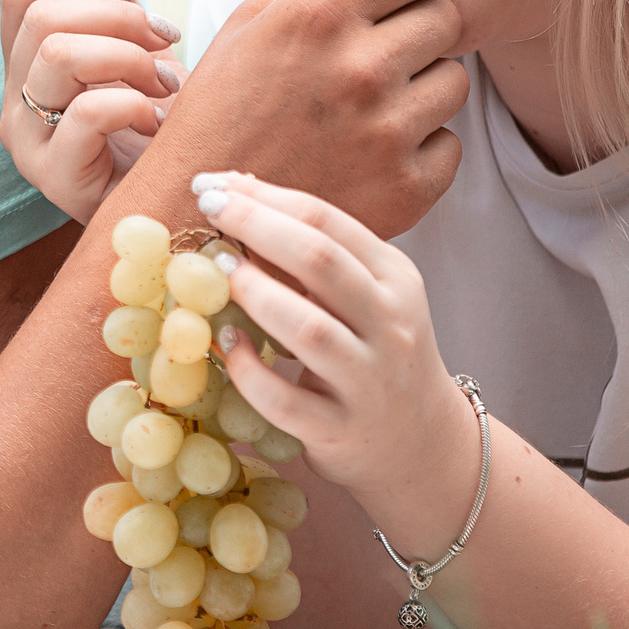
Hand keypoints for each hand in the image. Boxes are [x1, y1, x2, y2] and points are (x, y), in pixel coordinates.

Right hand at [0, 0, 182, 220]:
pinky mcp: (54, 179)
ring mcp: (27, 142)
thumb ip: (116, 11)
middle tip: (165, 39)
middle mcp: (14, 102)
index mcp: (26, 68)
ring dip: (127, 57)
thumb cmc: (159, 128)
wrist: (175, 203)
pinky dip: (134, 104)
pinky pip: (87, 112)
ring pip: (56, 55)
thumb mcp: (137, 55)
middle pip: (41, 19)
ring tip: (164, 84)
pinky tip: (157, 122)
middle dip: (119, 15)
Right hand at [153, 0, 465, 237]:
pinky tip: (366, 156)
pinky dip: (417, 151)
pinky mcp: (407, 188)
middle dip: (416, 33)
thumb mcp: (255, 23)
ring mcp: (387, 131)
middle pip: (447, 18)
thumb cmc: (221, 108)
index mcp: (319, 13)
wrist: (192, 214)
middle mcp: (360, 67)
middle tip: (369, 61)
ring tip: (363, 112)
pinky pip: (450, 145)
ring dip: (420, 92)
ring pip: (455, 82)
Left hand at [190, 172, 475, 513]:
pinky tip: (226, 346)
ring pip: (309, 330)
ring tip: (215, 269)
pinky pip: (286, 401)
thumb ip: (317, 255)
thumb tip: (238, 193)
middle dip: (256, 226)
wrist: (422, 443)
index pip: (329, 222)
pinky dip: (250, 372)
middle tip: (207, 208)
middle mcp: (390, 324)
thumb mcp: (368, 296)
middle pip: (321, 261)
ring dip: (255, 294)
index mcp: (395, 278)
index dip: (266, 198)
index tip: (215, 184)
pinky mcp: (341, 430)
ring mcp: (369, 380)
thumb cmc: (377, 352)